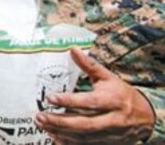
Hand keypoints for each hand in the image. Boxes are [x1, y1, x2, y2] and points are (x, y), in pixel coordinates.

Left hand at [34, 48, 154, 143]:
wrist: (146, 116)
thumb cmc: (122, 94)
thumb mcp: (108, 77)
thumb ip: (89, 65)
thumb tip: (73, 50)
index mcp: (112, 100)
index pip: (89, 102)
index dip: (69, 101)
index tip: (50, 97)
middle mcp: (112, 119)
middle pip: (84, 123)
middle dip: (60, 121)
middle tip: (40, 116)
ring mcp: (110, 134)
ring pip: (83, 136)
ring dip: (61, 132)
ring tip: (42, 124)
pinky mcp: (107, 143)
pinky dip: (69, 142)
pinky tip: (54, 136)